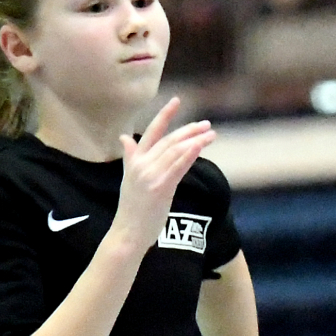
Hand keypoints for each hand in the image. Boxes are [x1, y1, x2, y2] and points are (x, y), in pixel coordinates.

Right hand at [113, 98, 215, 257]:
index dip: (164, 115)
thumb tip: (124, 138)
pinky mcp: (160, 187)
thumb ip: (130, 157)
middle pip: (169, 140)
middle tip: (206, 125)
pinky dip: (190, 153)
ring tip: (211, 134)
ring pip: (176, 151)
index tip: (176, 100)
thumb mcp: (129, 179)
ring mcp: (150, 175)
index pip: (151, 132)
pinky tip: (201, 145)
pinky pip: (178, 166)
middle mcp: (141, 165)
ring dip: (196, 140)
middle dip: (189, 130)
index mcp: (134, 161)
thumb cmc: (131, 210)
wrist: (128, 234)